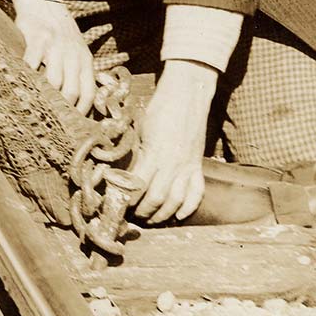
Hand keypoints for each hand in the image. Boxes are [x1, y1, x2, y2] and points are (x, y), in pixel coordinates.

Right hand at [9, 0, 96, 113]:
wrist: (43, 3)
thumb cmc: (59, 32)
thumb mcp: (76, 50)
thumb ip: (77, 71)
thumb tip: (73, 102)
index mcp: (85, 60)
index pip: (88, 93)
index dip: (80, 112)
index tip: (70, 124)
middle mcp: (73, 54)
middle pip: (71, 92)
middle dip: (61, 110)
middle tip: (50, 121)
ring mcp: (56, 46)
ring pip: (53, 81)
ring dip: (44, 97)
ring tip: (35, 108)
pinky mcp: (38, 38)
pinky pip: (32, 64)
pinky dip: (27, 77)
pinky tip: (21, 84)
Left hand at [130, 60, 214, 223]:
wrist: (187, 96)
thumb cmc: (159, 109)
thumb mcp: (141, 128)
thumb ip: (137, 151)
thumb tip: (123, 170)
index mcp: (154, 153)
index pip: (138, 185)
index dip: (127, 199)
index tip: (118, 203)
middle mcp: (172, 164)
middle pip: (157, 199)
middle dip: (143, 211)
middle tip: (132, 216)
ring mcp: (188, 167)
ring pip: (176, 201)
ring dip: (163, 214)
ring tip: (151, 219)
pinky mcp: (198, 166)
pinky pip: (196, 193)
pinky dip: (188, 208)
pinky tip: (178, 215)